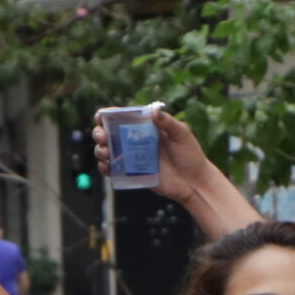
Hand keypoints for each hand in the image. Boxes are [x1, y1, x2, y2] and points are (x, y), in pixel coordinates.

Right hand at [93, 108, 214, 206]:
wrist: (194, 182)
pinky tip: (107, 167)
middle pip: (109, 133)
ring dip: (100, 150)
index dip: (107, 115)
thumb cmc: (190, 155)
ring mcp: (132, 157)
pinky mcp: (133, 174)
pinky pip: (113, 170)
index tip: (100, 117)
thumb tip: (152, 113)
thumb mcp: (182, 134)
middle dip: (99, 133)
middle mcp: (135, 140)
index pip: (121, 117)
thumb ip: (167, 122)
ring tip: (106, 152)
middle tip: (103, 137)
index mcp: (144, 126)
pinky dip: (105, 168)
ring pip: (107, 151)